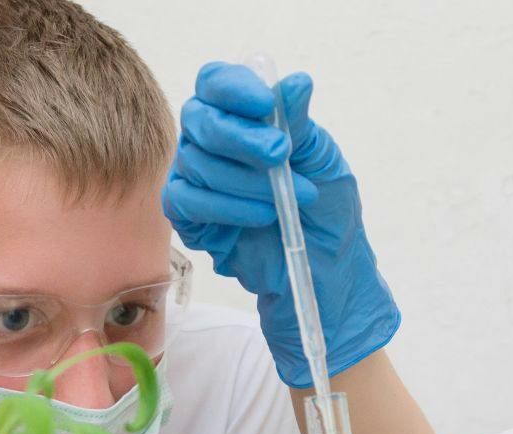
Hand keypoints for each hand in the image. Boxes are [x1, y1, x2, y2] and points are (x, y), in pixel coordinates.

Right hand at [165, 62, 400, 387]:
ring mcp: (195, 178)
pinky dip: (225, 208)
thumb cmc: (326, 212)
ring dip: (245, 181)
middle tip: (281, 156)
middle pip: (200, 119)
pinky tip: (262, 217)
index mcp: (243, 116)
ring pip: (196, 163)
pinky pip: (186, 202)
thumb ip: (301, 125)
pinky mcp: (188, 217)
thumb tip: (294, 83)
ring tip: (285, 200)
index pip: (217, 82)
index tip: (266, 105)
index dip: (234, 88)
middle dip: (242, 138)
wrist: (325, 272)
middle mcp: (211, 141)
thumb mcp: (322, 162)